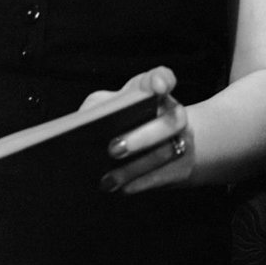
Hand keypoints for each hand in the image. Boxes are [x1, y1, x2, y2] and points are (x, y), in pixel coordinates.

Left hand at [84, 66, 193, 194]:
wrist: (156, 144)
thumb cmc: (122, 119)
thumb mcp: (106, 105)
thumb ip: (96, 108)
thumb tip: (82, 124)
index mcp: (153, 91)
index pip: (163, 78)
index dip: (163, 80)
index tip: (158, 87)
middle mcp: (173, 112)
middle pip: (170, 121)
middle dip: (142, 137)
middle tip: (113, 149)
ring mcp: (183, 139)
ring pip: (167, 153)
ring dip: (136, 168)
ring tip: (108, 179)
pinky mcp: (183, 166)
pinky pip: (165, 176)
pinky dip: (141, 182)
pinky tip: (121, 187)